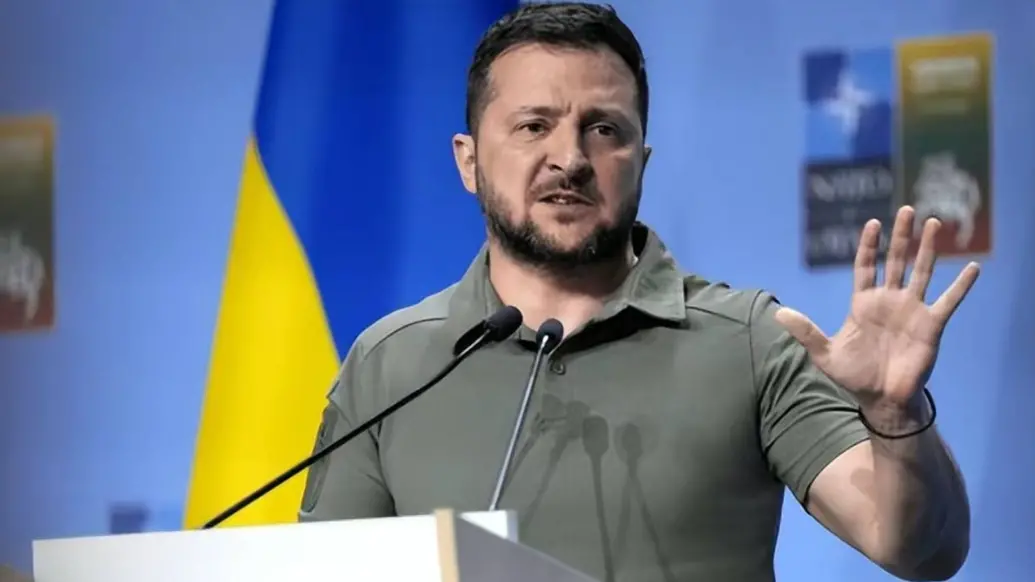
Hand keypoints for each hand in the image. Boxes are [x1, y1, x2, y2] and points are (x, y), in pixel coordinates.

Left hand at [775, 206, 979, 409]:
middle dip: (901, 236)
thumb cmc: (854, 376)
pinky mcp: (931, 325)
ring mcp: (912, 310)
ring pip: (922, 271)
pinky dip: (961, 285)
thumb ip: (805, 331)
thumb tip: (778, 313)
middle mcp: (889, 301)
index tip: (872, 223)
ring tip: (935, 222)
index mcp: (863, 303)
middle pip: (897, 260)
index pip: (866, 266)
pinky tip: (973, 266)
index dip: (869, 245)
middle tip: (906, 209)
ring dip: (928, 248)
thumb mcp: (824, 354)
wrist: (881, 400)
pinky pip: (948, 300)